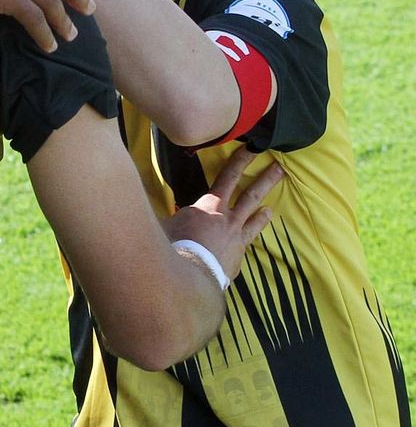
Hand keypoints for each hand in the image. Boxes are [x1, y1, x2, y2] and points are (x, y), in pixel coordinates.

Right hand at [163, 149, 284, 278]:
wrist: (189, 277)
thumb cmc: (173, 245)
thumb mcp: (162, 222)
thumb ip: (164, 213)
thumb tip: (147, 205)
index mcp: (210, 206)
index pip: (228, 177)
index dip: (240, 161)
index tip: (252, 149)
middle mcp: (228, 220)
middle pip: (251, 196)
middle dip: (266, 180)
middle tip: (280, 169)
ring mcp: (236, 240)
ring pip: (254, 222)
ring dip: (263, 214)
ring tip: (270, 209)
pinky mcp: (237, 259)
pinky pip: (243, 247)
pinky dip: (243, 245)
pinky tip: (246, 245)